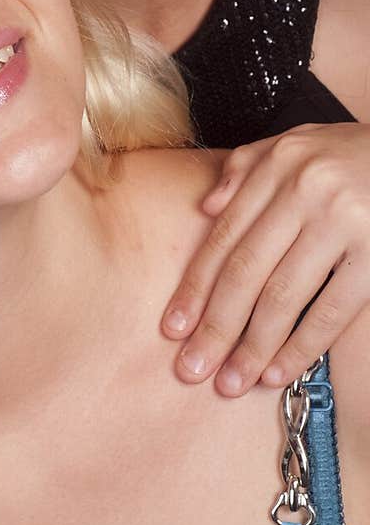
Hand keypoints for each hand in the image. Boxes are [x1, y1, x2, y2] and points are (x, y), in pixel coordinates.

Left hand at [161, 124, 369, 394]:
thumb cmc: (352, 154)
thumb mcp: (297, 142)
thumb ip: (246, 167)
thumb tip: (205, 207)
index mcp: (278, 165)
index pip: (225, 236)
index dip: (195, 287)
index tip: (172, 328)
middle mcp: (305, 190)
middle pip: (246, 271)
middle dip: (215, 327)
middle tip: (191, 369)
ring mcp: (343, 221)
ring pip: (283, 295)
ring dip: (253, 346)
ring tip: (232, 382)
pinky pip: (331, 309)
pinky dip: (302, 346)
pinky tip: (278, 372)